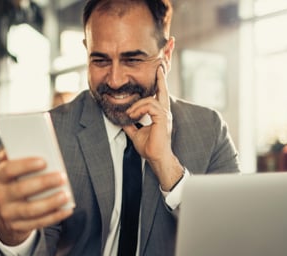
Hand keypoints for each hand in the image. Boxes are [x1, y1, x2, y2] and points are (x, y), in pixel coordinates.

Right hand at [0, 151, 73, 245]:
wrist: (7, 213)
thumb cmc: (15, 184)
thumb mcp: (11, 171)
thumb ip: (17, 158)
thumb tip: (32, 145)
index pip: (8, 170)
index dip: (25, 165)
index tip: (44, 161)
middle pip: (21, 190)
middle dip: (43, 183)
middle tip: (62, 177)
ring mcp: (7, 214)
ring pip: (31, 209)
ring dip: (51, 202)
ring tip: (66, 195)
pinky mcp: (17, 227)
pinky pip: (38, 223)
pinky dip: (54, 216)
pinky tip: (67, 209)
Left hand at [122, 64, 182, 190]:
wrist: (156, 158)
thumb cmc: (149, 147)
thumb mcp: (136, 132)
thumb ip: (130, 124)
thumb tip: (122, 118)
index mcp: (160, 114)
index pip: (160, 95)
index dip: (159, 83)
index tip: (158, 71)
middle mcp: (164, 112)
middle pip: (163, 91)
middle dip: (161, 78)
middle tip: (159, 66)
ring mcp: (165, 115)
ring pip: (150, 100)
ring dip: (136, 105)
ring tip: (129, 113)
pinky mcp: (162, 119)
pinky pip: (150, 106)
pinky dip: (139, 109)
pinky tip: (133, 115)